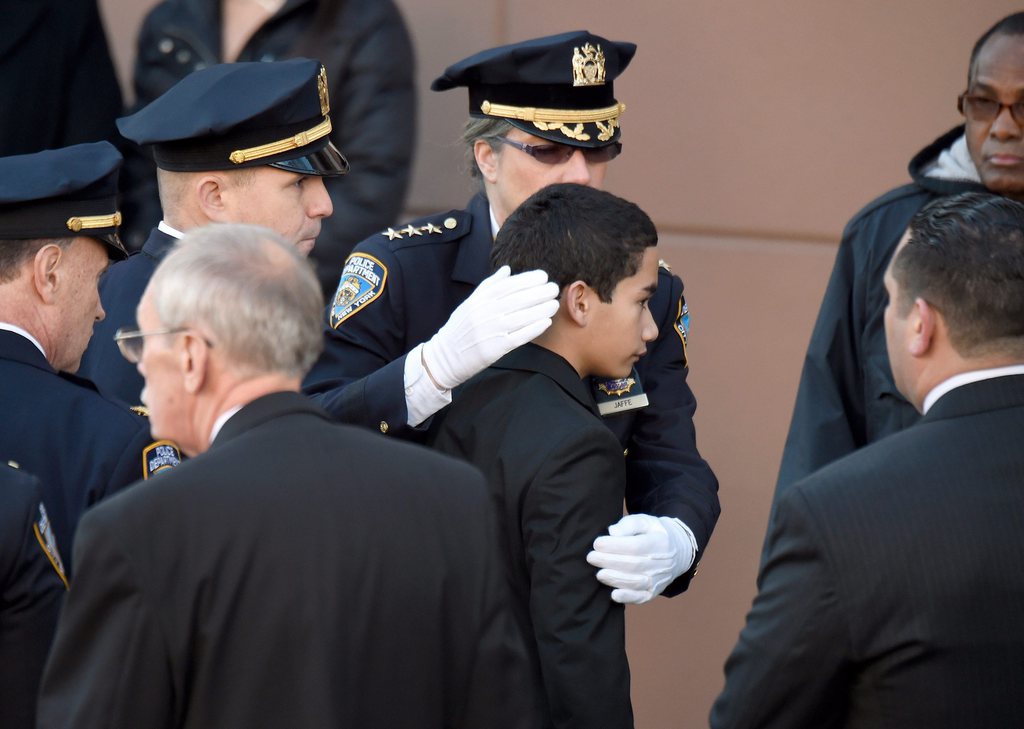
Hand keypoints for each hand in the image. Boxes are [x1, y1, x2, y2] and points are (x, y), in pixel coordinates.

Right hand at [422, 265, 558, 389]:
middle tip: (554, 288)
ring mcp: (490, 331)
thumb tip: (507, 270)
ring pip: (520, 317)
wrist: (445, 357)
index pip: (507, 286)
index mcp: (479, 300)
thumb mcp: (470, 303)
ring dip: (540, 309)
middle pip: (517, 299)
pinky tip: (545, 322)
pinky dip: (533, 329)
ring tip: (554, 304)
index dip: (527, 280)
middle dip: (539, 292)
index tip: (543, 277)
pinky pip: (518, 336)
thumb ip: (489, 285)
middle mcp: (485, 313)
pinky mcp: (494, 349)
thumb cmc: (460, 329)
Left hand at [586, 514, 696, 603]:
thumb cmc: (654, 534)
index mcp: (660, 542)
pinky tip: (614, 595)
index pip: (636, 546)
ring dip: (615, 579)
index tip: (597, 543)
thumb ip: (629, 524)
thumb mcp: (645, 521)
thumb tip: (612, 532)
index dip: (615, 546)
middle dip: (610, 562)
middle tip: (591, 557)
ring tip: (599, 574)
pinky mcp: (653, 591)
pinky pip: (641, 597)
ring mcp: (659, 579)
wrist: (678, 552)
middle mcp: (662, 563)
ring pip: (636, 582)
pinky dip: (628, 598)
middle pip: (634, 564)